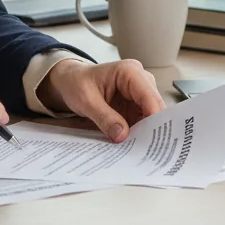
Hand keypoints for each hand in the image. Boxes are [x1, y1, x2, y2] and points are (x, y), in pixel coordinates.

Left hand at [36, 59, 165, 141]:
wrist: (70, 81)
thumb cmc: (76, 82)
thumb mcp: (86, 100)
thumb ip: (104, 117)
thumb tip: (122, 135)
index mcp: (129, 71)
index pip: (149, 96)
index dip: (154, 117)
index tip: (153, 139)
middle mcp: (140, 81)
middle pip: (155, 107)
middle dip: (152, 128)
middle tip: (149, 151)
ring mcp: (139, 94)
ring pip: (152, 117)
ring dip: (147, 133)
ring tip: (141, 152)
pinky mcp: (135, 106)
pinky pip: (143, 122)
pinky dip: (139, 134)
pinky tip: (135, 146)